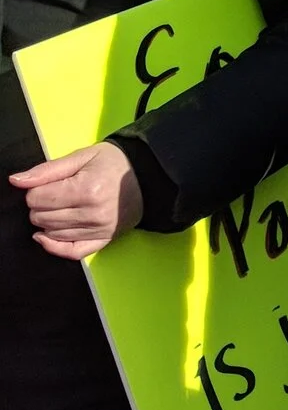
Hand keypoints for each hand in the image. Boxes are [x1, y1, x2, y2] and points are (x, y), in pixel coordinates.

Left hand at [11, 141, 141, 259]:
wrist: (149, 177)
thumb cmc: (115, 164)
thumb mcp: (82, 157)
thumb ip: (47, 170)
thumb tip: (17, 181)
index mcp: (87, 189)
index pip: (36, 198)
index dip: (36, 189)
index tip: (48, 183)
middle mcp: (93, 213)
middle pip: (40, 217)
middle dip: (40, 205)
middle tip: (56, 194)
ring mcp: (99, 230)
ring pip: (50, 234)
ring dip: (48, 221)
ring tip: (62, 207)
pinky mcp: (104, 240)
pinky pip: (71, 252)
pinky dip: (54, 247)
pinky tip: (46, 236)